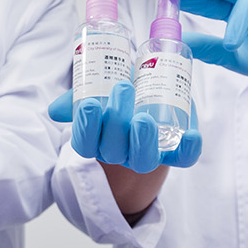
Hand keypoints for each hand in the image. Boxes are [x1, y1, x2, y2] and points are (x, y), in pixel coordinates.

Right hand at [47, 81, 201, 173]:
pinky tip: (192, 135)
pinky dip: (189, 149)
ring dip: (142, 140)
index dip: (85, 128)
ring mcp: (150, 153)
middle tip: (123, 87)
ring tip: (143, 117)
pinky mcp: (177, 150)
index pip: (85, 144)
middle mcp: (122, 152)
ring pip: (144, 160)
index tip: (89, 103)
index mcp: (99, 140)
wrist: (155, 89)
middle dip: (115, 123)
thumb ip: (79, 95)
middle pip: (113, 151)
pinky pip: (183, 159)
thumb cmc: (122, 91)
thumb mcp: (100, 88)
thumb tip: (55, 110)